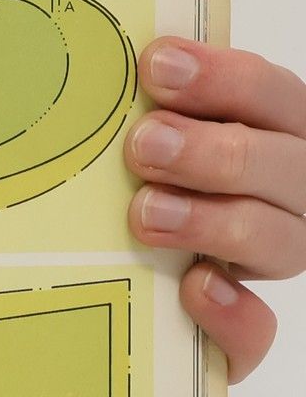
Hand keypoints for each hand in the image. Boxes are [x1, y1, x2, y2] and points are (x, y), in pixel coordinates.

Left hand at [126, 38, 305, 379]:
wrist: (135, 298)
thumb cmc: (148, 187)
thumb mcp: (153, 142)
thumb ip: (154, 112)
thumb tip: (108, 69)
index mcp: (274, 136)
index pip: (273, 96)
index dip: (221, 79)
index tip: (156, 66)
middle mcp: (289, 197)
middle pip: (285, 166)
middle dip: (214, 152)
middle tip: (144, 145)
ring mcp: (273, 260)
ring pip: (281, 241)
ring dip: (214, 222)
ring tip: (147, 213)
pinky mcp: (244, 329)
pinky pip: (258, 330)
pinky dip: (233, 312)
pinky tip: (196, 287)